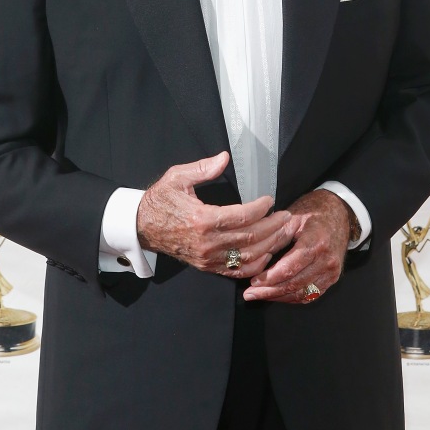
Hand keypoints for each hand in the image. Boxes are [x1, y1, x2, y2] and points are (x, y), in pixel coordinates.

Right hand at [136, 151, 292, 278]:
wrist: (141, 227)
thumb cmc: (160, 200)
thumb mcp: (177, 178)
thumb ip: (202, 168)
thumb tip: (224, 158)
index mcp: (202, 220)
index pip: (242, 216)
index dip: (261, 208)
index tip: (270, 200)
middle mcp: (208, 243)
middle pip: (251, 237)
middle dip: (274, 227)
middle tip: (287, 216)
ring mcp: (208, 258)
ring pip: (249, 257)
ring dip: (270, 245)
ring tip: (283, 232)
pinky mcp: (208, 266)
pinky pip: (237, 271)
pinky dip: (256, 265)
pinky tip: (268, 253)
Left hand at [242, 189, 351, 303]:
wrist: (339, 214)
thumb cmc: (313, 214)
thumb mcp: (292, 218)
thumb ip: (274, 238)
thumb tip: (255, 257)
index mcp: (316, 243)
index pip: (290, 268)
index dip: (270, 278)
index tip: (253, 282)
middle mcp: (326, 261)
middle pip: (294, 284)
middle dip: (269, 291)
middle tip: (249, 294)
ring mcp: (332, 272)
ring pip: (301, 294)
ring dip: (278, 297)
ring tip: (258, 296)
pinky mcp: (332, 279)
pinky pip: (310, 296)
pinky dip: (291, 298)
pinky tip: (276, 295)